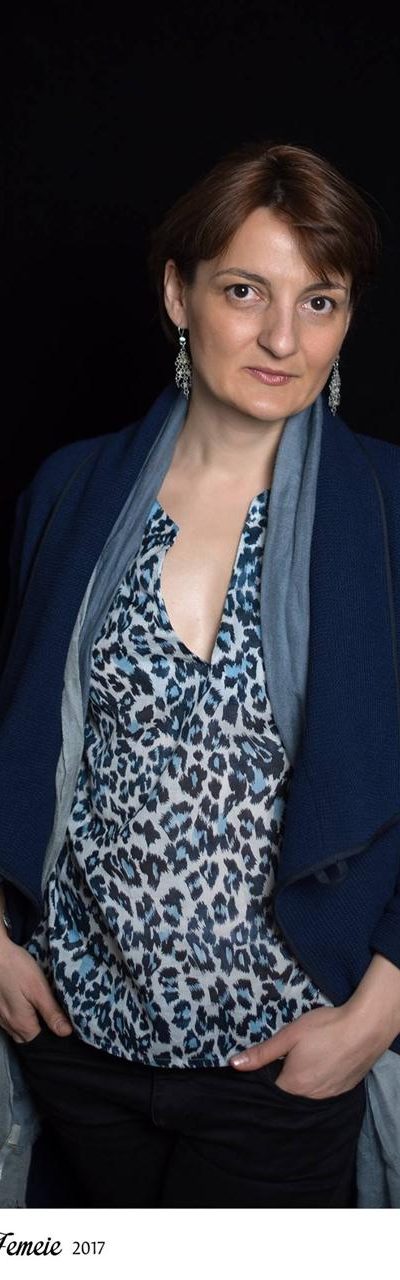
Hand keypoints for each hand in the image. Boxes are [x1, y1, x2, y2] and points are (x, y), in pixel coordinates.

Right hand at [0, 935, 72, 1042]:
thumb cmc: (16, 968)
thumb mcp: (39, 989)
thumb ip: (51, 1013)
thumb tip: (66, 1033)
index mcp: (21, 1024)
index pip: (41, 1043)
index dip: (53, 1036)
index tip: (63, 1024)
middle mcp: (8, 1025)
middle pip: (28, 1038)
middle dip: (41, 1032)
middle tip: (54, 1016)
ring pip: (18, 1030)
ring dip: (30, 1024)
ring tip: (41, 1009)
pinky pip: (10, 1020)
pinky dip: (20, 1017)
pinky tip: (26, 1003)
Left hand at [229, 1004, 385, 1099]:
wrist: (365, 1028)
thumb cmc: (325, 1028)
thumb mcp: (290, 1035)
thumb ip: (262, 1053)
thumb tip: (234, 1064)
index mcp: (293, 1085)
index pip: (270, 1090)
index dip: (265, 1076)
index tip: (267, 1063)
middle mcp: (310, 1097)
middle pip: (288, 1093)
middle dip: (283, 1079)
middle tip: (288, 1058)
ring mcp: (328, 1095)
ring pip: (306, 1093)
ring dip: (301, 1081)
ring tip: (304, 1060)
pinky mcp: (343, 1090)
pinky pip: (323, 1092)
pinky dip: (318, 1082)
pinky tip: (320, 1065)